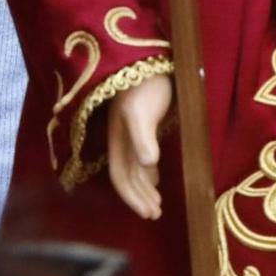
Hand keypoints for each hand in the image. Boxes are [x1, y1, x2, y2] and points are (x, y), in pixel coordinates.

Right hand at [108, 73, 172, 219]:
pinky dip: (148, 171)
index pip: (122, 178)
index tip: (148, 214)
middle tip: (155, 214)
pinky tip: (155, 176)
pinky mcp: (143, 125)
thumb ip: (143, 138)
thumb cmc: (143, 87)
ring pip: (134, 168)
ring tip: (157, 203)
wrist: (144, 61)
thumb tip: (148, 165)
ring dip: (145, 187)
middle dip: (140, 197)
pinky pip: (140, 156)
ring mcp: (130, 134)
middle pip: (127, 178)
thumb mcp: (142, 113)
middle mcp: (121, 143)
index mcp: (118, 143)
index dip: (133, 197)